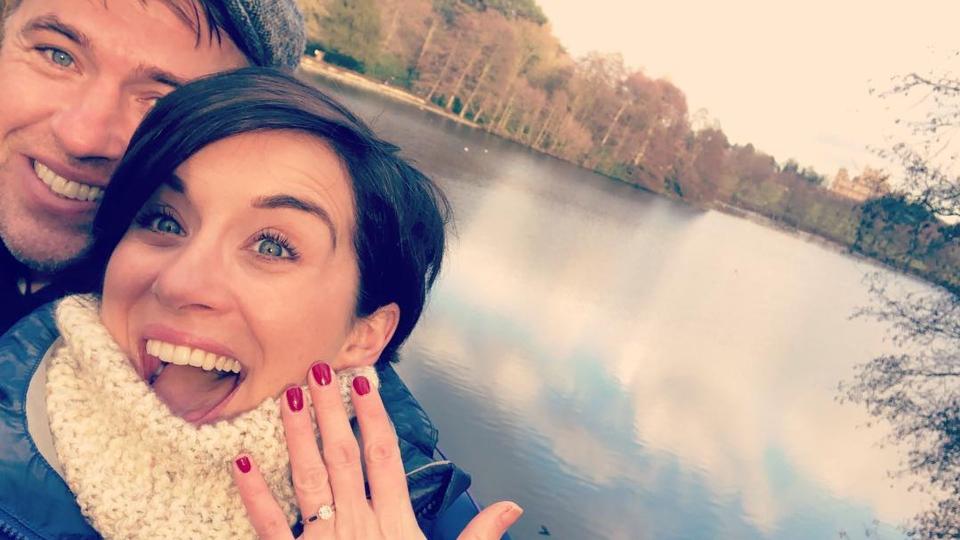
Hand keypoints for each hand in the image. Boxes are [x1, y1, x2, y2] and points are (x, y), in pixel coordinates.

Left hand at [232, 362, 521, 538]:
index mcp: (395, 524)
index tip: (365, 383)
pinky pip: (269, 527)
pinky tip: (241, 463)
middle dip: (331, 411)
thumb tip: (511, 507)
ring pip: (308, 478)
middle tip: (319, 371)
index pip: (385, 457)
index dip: (375, 417)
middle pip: (343, 456)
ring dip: (297, 436)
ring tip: (287, 397)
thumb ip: (479, 537)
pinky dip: (254, 495)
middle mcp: (358, 524)